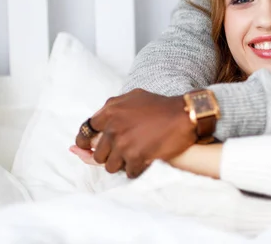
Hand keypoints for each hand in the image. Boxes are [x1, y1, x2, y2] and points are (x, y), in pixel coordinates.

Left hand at [75, 88, 196, 177]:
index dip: (85, 142)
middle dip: (109, 155)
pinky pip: (128, 172)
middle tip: (123, 153)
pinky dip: (137, 169)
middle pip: (98, 154)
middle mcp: (113, 128)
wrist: (185, 114)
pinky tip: (146, 161)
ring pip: (111, 166)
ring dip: (122, 164)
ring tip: (135, 158)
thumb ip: (114, 108)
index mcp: (110, 111)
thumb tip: (96, 123)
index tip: (86, 148)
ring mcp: (123, 144)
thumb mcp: (134, 97)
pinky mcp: (135, 157)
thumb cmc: (162, 106)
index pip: (86, 131)